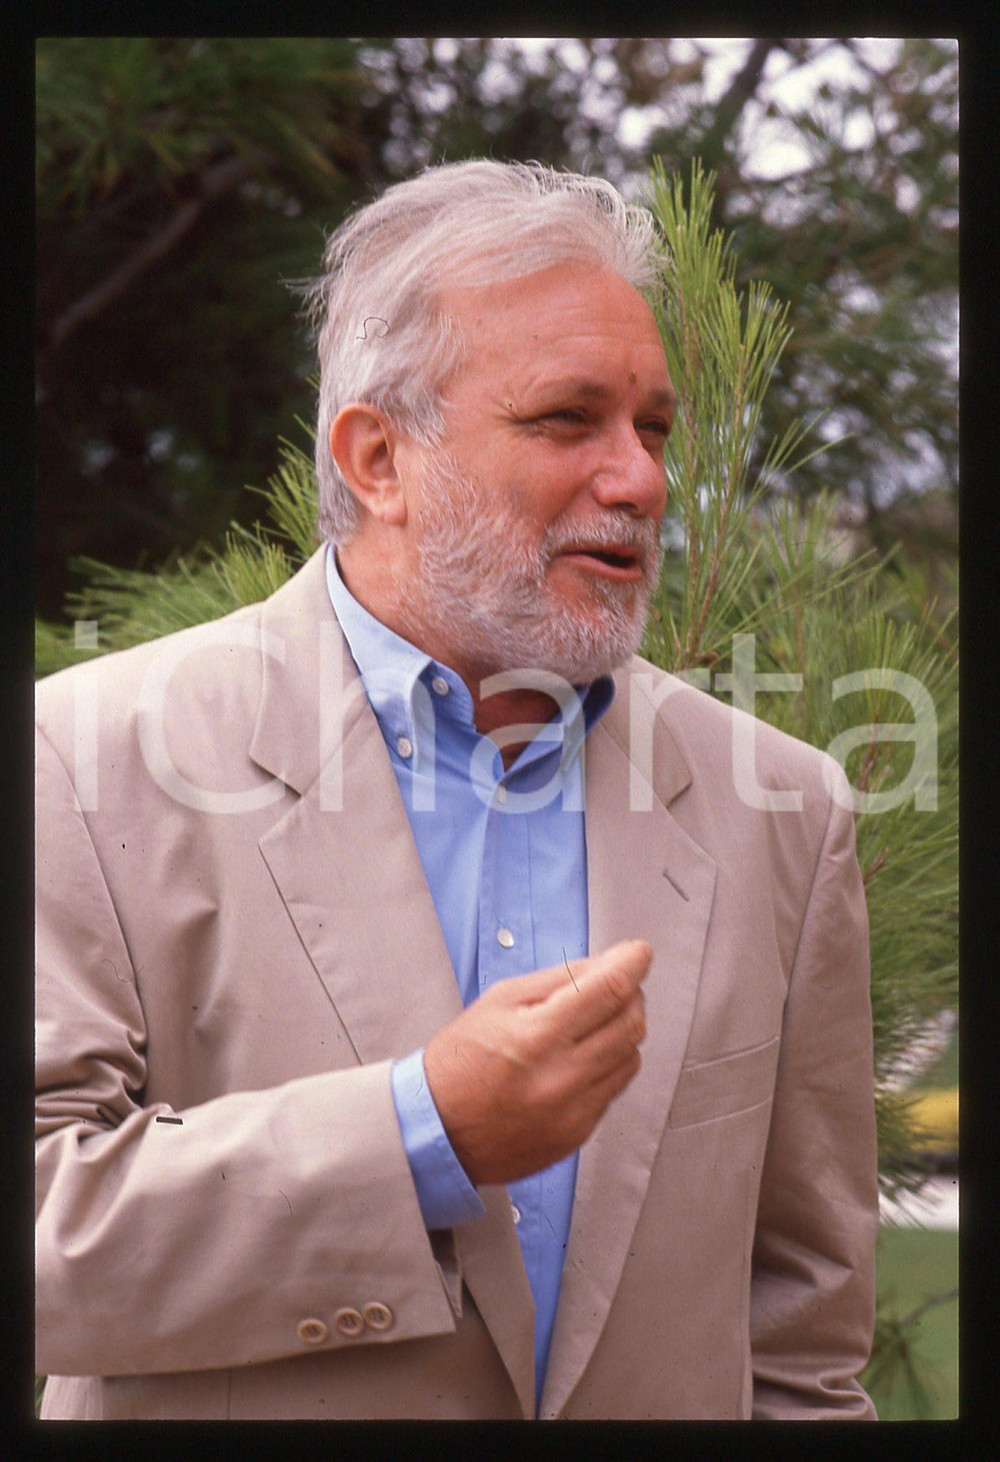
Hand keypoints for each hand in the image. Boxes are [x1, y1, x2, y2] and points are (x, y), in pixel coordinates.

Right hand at [423, 939, 651, 1185]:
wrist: (437, 1131)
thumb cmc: (458, 1064)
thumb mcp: (499, 1001)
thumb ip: (558, 980)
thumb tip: (605, 965)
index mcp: (537, 1036)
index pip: (610, 990)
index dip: (632, 963)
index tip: (638, 954)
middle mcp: (561, 1077)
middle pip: (631, 1023)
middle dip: (631, 994)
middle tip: (616, 984)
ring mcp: (574, 1112)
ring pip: (632, 1056)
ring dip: (624, 1029)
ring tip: (595, 1021)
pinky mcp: (578, 1134)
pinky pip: (616, 1088)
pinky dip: (611, 1063)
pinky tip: (585, 1056)